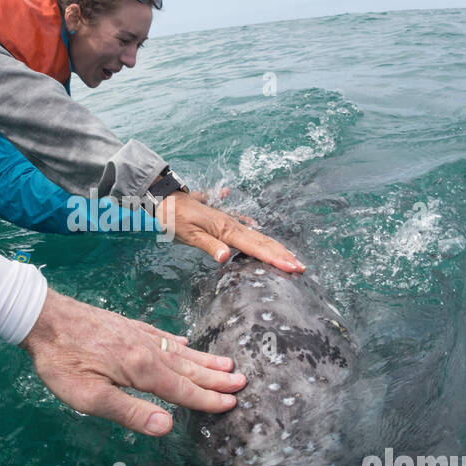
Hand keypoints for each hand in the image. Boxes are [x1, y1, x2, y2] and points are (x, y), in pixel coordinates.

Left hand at [20, 290, 245, 435]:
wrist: (43, 318)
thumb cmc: (62, 361)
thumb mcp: (89, 397)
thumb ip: (130, 412)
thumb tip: (167, 426)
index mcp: (141, 369)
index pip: (182, 390)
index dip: (207, 400)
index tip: (232, 404)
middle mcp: (147, 350)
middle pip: (188, 369)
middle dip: (216, 379)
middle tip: (243, 383)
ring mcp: (139, 334)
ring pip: (180, 352)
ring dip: (205, 361)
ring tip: (228, 365)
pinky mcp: (128, 326)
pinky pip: (164, 336)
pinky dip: (180, 344)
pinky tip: (187, 345)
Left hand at [157, 191, 302, 272]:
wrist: (164, 197)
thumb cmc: (174, 218)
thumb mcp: (188, 234)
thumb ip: (208, 245)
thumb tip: (225, 257)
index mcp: (226, 230)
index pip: (256, 247)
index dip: (275, 258)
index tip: (293, 267)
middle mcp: (231, 225)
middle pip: (261, 241)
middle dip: (282, 254)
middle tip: (301, 267)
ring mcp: (227, 221)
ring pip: (255, 234)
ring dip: (272, 245)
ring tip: (287, 254)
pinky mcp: (220, 219)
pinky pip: (242, 225)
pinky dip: (251, 229)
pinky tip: (255, 224)